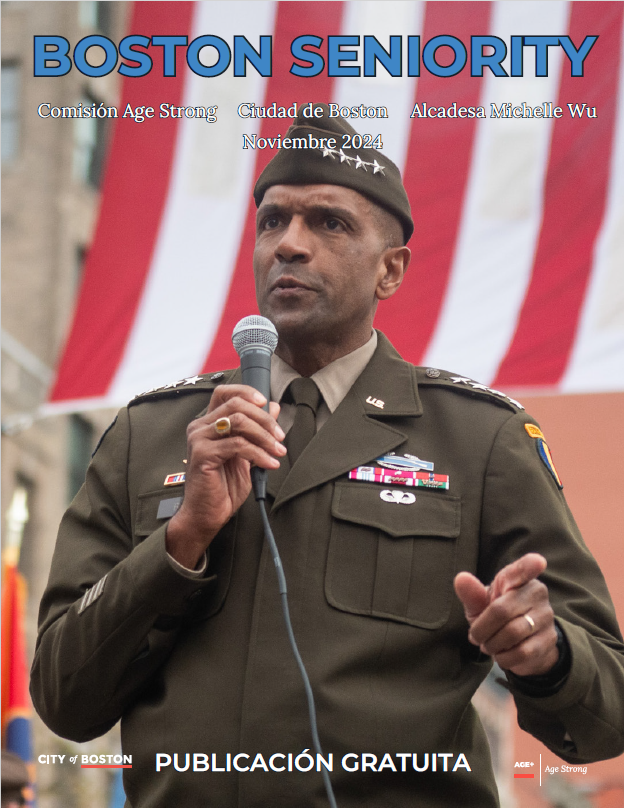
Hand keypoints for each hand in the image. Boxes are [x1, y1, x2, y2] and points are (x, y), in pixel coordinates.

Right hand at [166, 384, 286, 567]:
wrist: (207, 515)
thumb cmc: (223, 487)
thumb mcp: (246, 455)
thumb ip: (256, 431)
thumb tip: (274, 407)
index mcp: (208, 424)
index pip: (224, 393)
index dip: (246, 392)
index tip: (266, 403)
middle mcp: (200, 427)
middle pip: (237, 405)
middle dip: (264, 419)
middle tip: (279, 436)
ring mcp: (199, 439)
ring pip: (239, 421)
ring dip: (265, 436)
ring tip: (278, 451)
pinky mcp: (203, 454)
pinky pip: (238, 445)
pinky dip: (259, 453)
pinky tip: (269, 464)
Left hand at [454, 553, 558, 676]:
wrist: (523, 644)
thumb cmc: (497, 617)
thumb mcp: (481, 605)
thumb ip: (472, 593)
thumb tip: (461, 578)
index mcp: (517, 579)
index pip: (523, 570)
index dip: (530, 566)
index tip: (538, 562)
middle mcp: (536, 594)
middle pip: (502, 611)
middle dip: (482, 629)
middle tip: (476, 637)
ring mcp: (545, 617)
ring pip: (512, 633)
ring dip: (492, 645)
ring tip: (489, 645)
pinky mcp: (549, 640)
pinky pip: (522, 652)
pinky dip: (505, 658)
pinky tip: (502, 654)